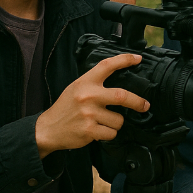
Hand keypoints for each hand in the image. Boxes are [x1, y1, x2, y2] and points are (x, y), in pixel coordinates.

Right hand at [34, 53, 148, 157]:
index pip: (107, 65)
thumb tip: (121, 81)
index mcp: (85, 82)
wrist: (47, 130)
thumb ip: (94, 83)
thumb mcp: (76, 88)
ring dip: (115, 123)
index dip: (124, 60)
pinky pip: (111, 133)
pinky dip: (109, 134)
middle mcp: (88, 96)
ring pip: (118, 119)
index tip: (138, 58)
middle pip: (122, 96)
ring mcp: (89, 114)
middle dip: (137, 102)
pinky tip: (97, 131)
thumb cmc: (65, 108)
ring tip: (103, 122)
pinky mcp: (89, 130)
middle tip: (145, 105)